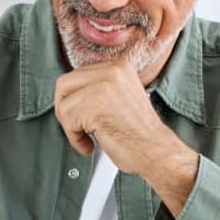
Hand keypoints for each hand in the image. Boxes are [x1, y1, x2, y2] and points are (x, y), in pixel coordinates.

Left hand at [53, 60, 200, 213]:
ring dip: (70, 126)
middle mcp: (112, 70)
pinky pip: (67, 119)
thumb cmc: (139, 135)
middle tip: (78, 127)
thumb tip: (71, 94)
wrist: (157, 152)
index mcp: (119, 66)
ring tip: (87, 137)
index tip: (81, 116)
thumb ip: (98, 89)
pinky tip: (89, 144)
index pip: (77, 75)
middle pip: (64, 84)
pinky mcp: (96, 103)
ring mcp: (104, 85)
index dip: (74, 100)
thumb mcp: (120, 97)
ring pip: (63, 103)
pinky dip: (74, 137)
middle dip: (66, 110)